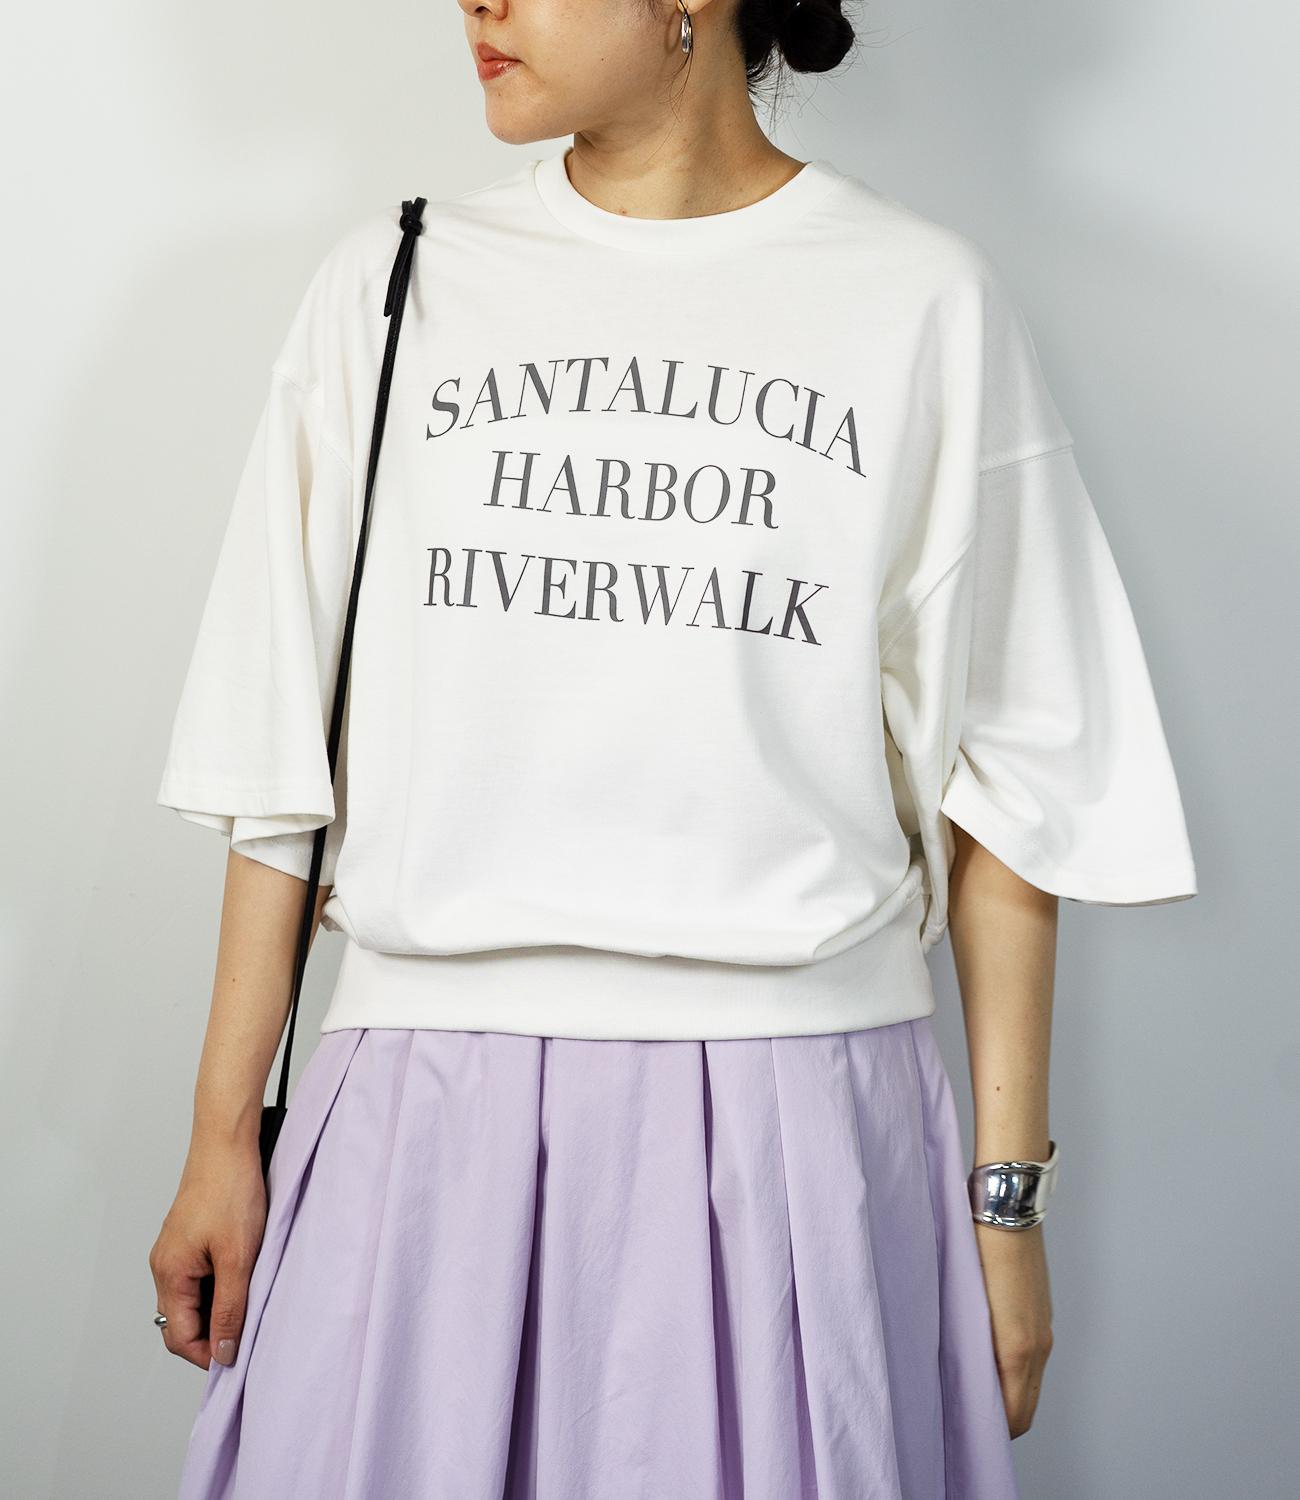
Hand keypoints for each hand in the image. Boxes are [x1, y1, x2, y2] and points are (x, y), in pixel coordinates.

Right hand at [149, 1138, 267, 1369]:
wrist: (228, 1144)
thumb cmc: (231, 1192)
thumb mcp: (238, 1258)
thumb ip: (229, 1309)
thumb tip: (222, 1353)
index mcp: (169, 1274)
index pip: (180, 1337)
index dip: (207, 1355)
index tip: (238, 1358)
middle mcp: (165, 1265)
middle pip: (182, 1321)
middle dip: (212, 1334)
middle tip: (248, 1333)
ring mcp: (175, 1251)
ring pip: (192, 1299)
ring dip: (218, 1308)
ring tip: (250, 1300)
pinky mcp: (189, 1238)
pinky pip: (199, 1277)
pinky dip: (219, 1285)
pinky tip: (244, 1276)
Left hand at [973, 1220, 1053, 1437]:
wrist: (1008, 1205)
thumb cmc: (976, 1245)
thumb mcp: (962, 1298)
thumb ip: (964, 1342)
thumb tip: (957, 1372)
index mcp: (1016, 1347)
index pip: (1014, 1416)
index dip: (991, 1430)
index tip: (964, 1426)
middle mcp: (1039, 1344)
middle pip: (1026, 1408)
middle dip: (1001, 1419)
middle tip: (966, 1414)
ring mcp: (1045, 1327)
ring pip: (1031, 1383)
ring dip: (1009, 1394)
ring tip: (972, 1384)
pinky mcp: (1043, 1311)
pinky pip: (1034, 1358)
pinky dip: (1016, 1370)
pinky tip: (988, 1354)